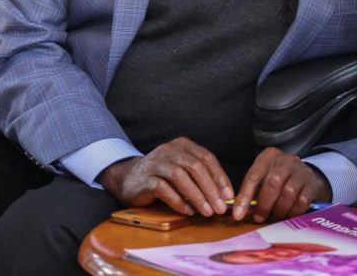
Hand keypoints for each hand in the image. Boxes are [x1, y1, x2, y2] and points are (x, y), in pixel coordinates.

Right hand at [97, 137, 232, 216]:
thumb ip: (200, 177)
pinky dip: (178, 201)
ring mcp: (155, 163)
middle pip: (195, 167)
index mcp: (183, 145)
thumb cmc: (162, 176)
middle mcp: (169, 150)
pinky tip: (188, 211)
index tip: (229, 195)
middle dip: (211, 189)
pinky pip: (163, 189)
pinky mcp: (144, 179)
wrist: (128, 178)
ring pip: (180, 176)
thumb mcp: (182, 170)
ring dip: (197, 196)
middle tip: (220, 207)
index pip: (207, 158)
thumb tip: (224, 196)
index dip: (220, 177)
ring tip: (207, 212)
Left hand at [232, 148, 332, 222]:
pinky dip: (293, 212)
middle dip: (264, 205)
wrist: (306, 176)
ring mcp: (301, 170)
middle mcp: (286, 160)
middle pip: (273, 183)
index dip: (245, 197)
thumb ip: (252, 192)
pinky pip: (302, 201)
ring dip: (279, 210)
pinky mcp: (313, 183)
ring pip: (288, 193)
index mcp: (269, 157)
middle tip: (259, 218)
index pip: (254, 176)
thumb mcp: (263, 179)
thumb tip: (239, 212)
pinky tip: (288, 215)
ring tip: (274, 218)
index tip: (238, 215)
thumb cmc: (278, 179)